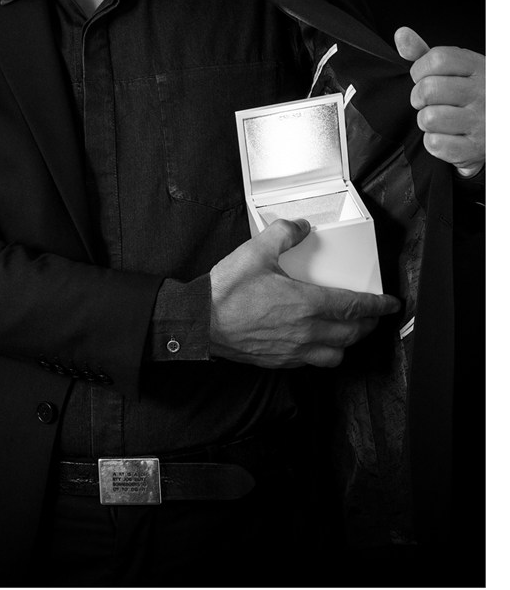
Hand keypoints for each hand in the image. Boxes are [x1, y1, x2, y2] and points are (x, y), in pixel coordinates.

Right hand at [209, 219, 399, 368]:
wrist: (200, 322)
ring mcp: (293, 350)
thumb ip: (283, 234)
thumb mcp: (256, 251)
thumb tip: (301, 227)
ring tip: (348, 331)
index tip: (390, 304)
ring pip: (336, 354)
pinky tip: (316, 342)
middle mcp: (306, 331)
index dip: (378, 305)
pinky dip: (323, 353)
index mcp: (307, 304)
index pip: (355, 307)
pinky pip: (313, 363)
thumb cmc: (227, 291)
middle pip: (352, 333)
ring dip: (348, 342)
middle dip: (369, 324)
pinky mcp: (279, 361)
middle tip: (373, 315)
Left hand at [394, 26, 484, 176]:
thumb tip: (401, 34)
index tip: (423, 78)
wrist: (496, 127)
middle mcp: (484, 92)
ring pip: (428, 118)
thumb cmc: (471, 95)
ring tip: (440, 119)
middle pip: (428, 90)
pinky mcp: (476, 148)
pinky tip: (446, 136)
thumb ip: (425, 53)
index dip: (420, 70)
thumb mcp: (455, 69)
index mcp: (479, 68)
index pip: (437, 59)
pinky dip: (433, 142)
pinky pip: (436, 144)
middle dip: (419, 97)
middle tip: (429, 102)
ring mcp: (481, 121)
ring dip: (426, 121)